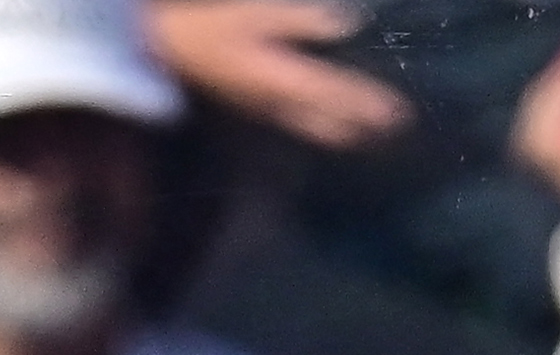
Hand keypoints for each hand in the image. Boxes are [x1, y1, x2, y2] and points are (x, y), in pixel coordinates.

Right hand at [153, 0, 414, 146]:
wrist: (162, 54)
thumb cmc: (207, 28)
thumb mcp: (254, 14)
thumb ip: (299, 21)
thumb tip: (346, 24)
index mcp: (278, 77)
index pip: (333, 93)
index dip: (365, 102)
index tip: (397, 112)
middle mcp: (273, 101)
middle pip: (325, 119)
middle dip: (359, 125)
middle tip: (393, 130)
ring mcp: (260, 108)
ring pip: (309, 125)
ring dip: (339, 130)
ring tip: (366, 134)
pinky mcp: (251, 107)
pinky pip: (293, 122)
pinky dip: (316, 124)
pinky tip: (325, 124)